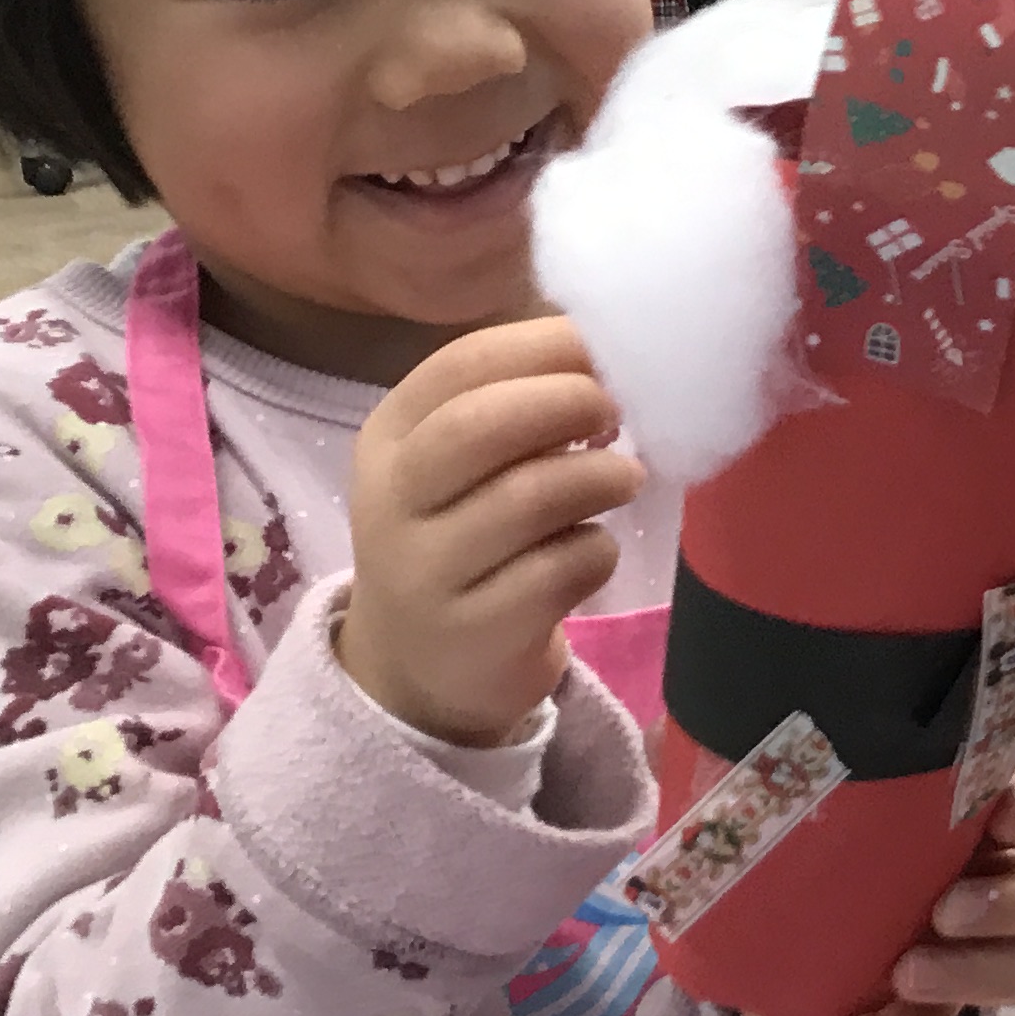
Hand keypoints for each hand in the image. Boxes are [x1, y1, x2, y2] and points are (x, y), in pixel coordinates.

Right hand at [337, 318, 644, 747]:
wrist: (421, 668)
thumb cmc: (461, 536)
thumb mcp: (461, 465)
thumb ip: (516, 405)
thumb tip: (609, 347)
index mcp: (388, 437)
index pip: (462, 364)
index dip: (545, 346)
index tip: (604, 350)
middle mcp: (393, 500)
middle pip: (481, 426)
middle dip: (568, 402)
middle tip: (617, 411)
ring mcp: (428, 571)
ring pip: (529, 498)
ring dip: (600, 477)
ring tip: (626, 478)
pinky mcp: (478, 632)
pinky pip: (562, 569)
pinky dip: (598, 550)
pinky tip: (592, 549)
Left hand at [738, 777, 1014, 1015]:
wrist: (760, 965)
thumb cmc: (794, 880)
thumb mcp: (791, 842)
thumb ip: (794, 818)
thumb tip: (747, 777)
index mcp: (960, 838)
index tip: (1002, 816)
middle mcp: (985, 897)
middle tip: (946, 912)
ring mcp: (964, 969)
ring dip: (981, 970)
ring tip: (908, 974)